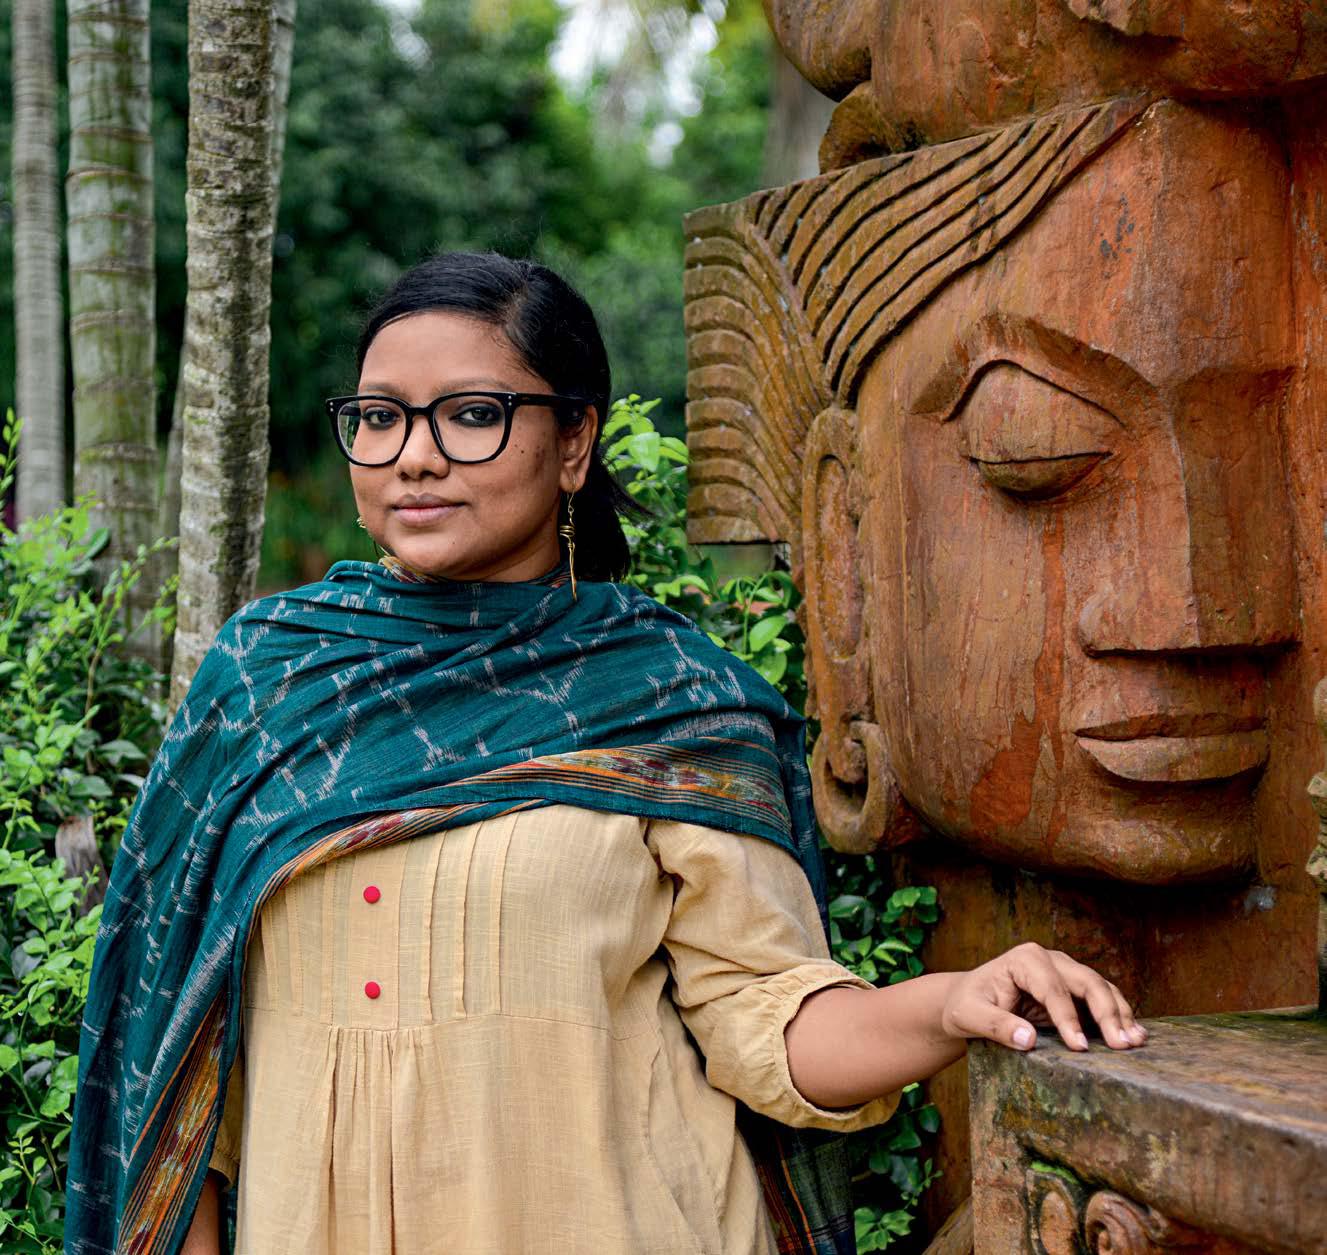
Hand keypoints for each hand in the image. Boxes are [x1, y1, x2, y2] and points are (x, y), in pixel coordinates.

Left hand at [939, 942, 1146, 1052]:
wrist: (965, 1001)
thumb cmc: (965, 1006)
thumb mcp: (969, 1016)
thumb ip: (996, 1026)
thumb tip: (1028, 1040)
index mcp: (1025, 959)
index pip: (1053, 988)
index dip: (1068, 1018)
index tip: (1080, 1047)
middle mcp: (1050, 960)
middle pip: (1087, 982)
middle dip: (1107, 1012)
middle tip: (1123, 1045)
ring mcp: (1065, 973)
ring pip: (1101, 989)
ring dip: (1120, 1014)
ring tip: (1136, 1042)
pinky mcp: (1073, 991)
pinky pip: (1101, 1001)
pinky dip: (1119, 1016)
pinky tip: (1134, 1036)